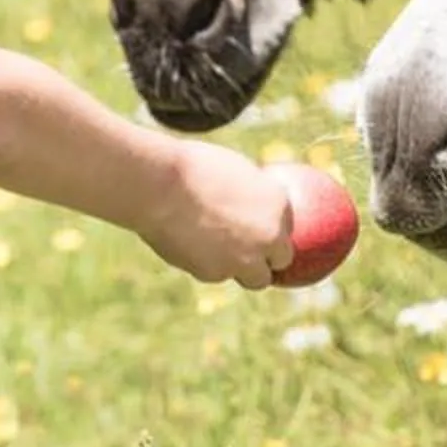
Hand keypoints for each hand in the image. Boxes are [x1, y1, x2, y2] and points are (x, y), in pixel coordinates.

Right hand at [139, 144, 293, 289]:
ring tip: (223, 260)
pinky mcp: (217, 274)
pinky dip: (208, 266)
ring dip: (242, 270)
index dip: (273, 231)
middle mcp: (269, 235)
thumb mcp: (231, 170)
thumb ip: (249, 192)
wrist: (160, 186)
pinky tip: (191, 249)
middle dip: (268, 259)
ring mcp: (245, 259)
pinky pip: (217, 274)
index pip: (287, 228)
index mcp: (278, 203)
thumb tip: (252, 200)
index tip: (262, 232)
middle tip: (253, 257)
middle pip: (281, 260)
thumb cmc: (191, 167)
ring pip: (253, 279)